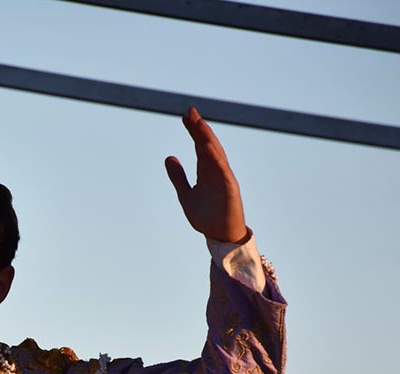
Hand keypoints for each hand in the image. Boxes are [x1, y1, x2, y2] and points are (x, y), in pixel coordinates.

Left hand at [165, 107, 247, 243]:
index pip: (199, 146)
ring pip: (215, 154)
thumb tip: (169, 158)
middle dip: (199, 129)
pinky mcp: (229, 189)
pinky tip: (207, 147)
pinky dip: (215, 158)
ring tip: (199, 124)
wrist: (219, 236)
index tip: (185, 116)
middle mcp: (215, 171)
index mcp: (206, 172)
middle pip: (207, 145)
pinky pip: (222, 171)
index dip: (193, 131)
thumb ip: (178, 177)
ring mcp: (223, 178)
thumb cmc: (206, 217)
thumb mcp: (185, 195)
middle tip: (191, 112)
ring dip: (207, 138)